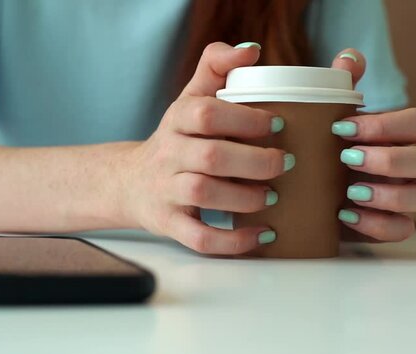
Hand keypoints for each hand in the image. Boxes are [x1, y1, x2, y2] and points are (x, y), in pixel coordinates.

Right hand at [119, 42, 289, 254]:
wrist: (130, 182)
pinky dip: (232, 241)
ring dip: (245, 197)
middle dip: (255, 161)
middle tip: (285, 163)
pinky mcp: (168, 223)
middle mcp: (168, 154)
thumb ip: (215, 67)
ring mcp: (165, 191)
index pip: (205, 113)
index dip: (244, 118)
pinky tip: (262, 235)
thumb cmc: (176, 140)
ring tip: (272, 197)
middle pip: (211, 156)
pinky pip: (198, 237)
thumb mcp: (189, 99)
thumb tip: (252, 50)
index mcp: (177, 120)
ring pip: (203, 194)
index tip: (278, 124)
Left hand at [331, 49, 415, 241]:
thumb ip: (341, 88)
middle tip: (346, 158)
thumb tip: (348, 58)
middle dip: (391, 160)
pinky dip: (378, 224)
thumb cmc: (326, 149)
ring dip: (393, 195)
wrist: (307, 192)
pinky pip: (404, 230)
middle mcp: (414, 166)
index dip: (386, 125)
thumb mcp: (327, 119)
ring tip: (352, 192)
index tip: (340, 127)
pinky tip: (346, 215)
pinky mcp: (396, 226)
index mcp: (402, 136)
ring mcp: (410, 197)